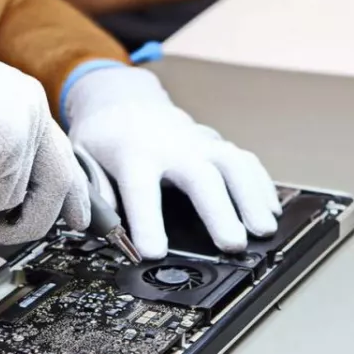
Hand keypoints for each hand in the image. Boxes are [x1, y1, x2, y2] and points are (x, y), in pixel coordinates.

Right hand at [0, 12, 89, 244]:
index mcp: (20, 100)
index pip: (56, 150)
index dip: (67, 186)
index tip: (73, 213)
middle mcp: (29, 108)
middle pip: (60, 174)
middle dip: (57, 213)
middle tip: (43, 235)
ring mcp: (24, 125)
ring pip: (33, 196)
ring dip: (9, 222)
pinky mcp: (10, 146)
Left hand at [64, 66, 279, 257]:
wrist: (124, 101)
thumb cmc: (104, 138)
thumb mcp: (83, 159)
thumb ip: (94, 190)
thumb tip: (98, 223)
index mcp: (133, 154)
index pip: (141, 190)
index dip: (147, 222)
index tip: (153, 252)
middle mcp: (173, 146)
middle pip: (200, 177)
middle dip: (218, 211)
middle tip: (231, 244)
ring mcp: (200, 143)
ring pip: (232, 165)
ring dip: (251, 198)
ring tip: (263, 230)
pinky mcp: (217, 144)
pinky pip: (245, 161)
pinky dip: (261, 185)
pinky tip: (271, 210)